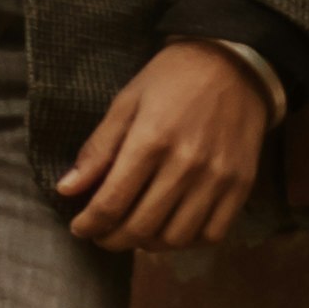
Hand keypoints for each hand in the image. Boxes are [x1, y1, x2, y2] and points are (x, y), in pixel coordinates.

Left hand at [55, 40, 270, 252]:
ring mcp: (217, 179)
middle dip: (113, 239)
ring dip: (148, 244)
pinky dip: (187, 241)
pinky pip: (212, 234)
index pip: (111, 203)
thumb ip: (98, 148)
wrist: (234, 63)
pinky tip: (171, 228)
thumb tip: (67, 190)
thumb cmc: (172, 78)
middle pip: (141, 227)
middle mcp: (186, 165)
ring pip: (176, 239)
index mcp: (151, 140)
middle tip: (102, 235)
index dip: (89, 224)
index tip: (79, 228)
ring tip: (135, 232)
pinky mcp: (241, 187)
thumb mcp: (127, 101)